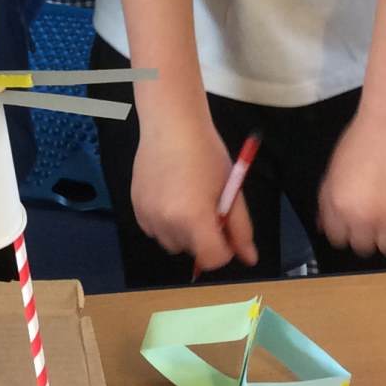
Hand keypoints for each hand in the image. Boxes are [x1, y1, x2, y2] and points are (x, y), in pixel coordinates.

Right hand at [130, 108, 257, 274]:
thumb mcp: (231, 189)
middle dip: (203, 238)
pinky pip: (154, 230)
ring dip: (183, 233)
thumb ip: (241, 229)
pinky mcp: (136, 207)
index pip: (212, 259)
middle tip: (207, 207)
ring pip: (172, 243)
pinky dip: (165, 223)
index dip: (224, 249)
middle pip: (192, 252)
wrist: (171, 125)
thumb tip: (249, 258)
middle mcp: (167, 223)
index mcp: (194, 219)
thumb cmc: (207, 154)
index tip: (226, 229)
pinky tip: (170, 197)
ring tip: (187, 201)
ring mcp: (147, 216)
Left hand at [318, 110, 385, 257]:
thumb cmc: (363, 140)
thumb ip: (327, 201)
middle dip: (368, 236)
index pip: (338, 240)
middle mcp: (363, 218)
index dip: (346, 232)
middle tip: (376, 219)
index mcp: (339, 206)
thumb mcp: (334, 169)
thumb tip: (323, 226)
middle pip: (363, 248)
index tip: (354, 226)